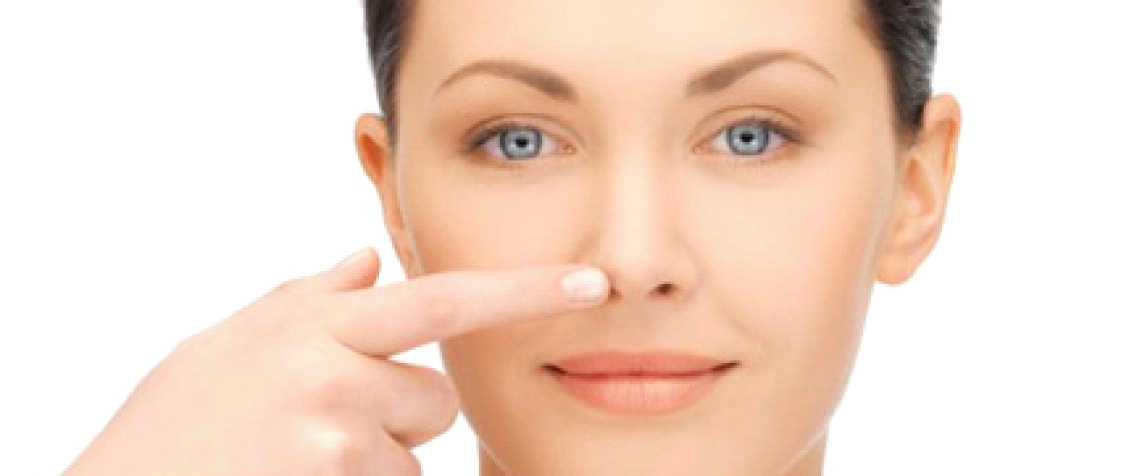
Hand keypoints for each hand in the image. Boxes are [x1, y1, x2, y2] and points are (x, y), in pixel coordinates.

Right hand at [63, 247, 609, 475]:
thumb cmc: (174, 425)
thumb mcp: (229, 344)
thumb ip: (306, 299)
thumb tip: (365, 260)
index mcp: (313, 322)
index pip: (439, 298)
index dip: (522, 291)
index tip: (591, 283)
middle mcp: (332, 368)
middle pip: (437, 398)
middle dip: (402, 416)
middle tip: (324, 427)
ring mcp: (337, 433)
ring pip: (410, 457)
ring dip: (370, 464)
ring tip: (293, 460)